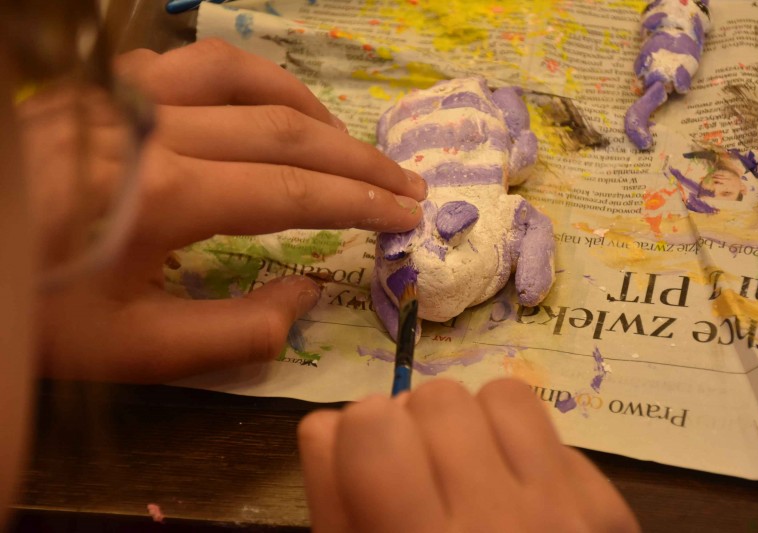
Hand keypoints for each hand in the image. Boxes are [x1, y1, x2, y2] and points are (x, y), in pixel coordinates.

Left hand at [35, 39, 425, 381]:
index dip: (361, 203)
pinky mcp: (103, 88)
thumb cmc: (39, 309)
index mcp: (165, 195)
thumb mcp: (132, 349)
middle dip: (358, 158)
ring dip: (311, 107)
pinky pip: (194, 63)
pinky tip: (263, 106)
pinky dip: (248, 79)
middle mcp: (155, 128)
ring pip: (245, 76)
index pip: (295, 191)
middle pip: (287, 129)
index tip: (407, 214)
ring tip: (347, 141)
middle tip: (406, 181)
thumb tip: (305, 297)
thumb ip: (234, 332)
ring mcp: (125, 97)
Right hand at [298, 378, 639, 532]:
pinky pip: (552, 432)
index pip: (374, 424)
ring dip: (474, 427)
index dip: (361, 435)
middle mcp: (497, 524)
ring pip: (501, 396)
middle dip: (417, 427)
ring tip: (470, 476)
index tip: (372, 465)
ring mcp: (565, 514)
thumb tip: (328, 420)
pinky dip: (524, 452)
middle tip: (423, 479)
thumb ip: (332, 502)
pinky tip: (517, 496)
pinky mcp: (608, 510)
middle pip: (437, 397)